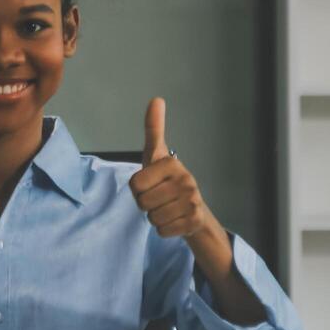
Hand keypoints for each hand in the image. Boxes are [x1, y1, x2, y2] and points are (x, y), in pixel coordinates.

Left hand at [129, 97, 214, 239]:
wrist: (192, 207)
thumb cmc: (166, 178)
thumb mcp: (156, 154)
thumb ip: (153, 128)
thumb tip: (156, 99)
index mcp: (171, 163)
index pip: (134, 185)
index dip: (137, 189)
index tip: (150, 184)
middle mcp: (186, 180)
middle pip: (142, 203)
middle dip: (146, 204)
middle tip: (159, 198)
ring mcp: (192, 201)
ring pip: (153, 218)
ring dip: (155, 217)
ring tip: (167, 207)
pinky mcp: (194, 220)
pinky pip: (163, 231)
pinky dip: (164, 229)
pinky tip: (174, 219)